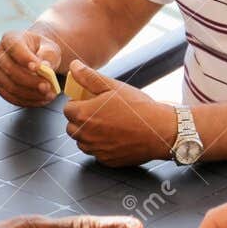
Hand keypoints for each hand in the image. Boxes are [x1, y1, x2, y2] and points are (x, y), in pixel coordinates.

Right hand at [0, 29, 63, 106]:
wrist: (36, 57)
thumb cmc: (41, 50)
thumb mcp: (50, 49)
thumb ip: (48, 56)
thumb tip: (45, 67)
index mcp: (10, 39)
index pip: (14, 48)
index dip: (25, 59)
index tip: (39, 67)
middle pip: (11, 70)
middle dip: (30, 81)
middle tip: (47, 86)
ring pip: (10, 86)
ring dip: (30, 94)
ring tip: (47, 95)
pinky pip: (10, 97)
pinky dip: (27, 101)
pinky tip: (40, 100)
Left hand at [62, 61, 176, 166]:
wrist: (159, 130)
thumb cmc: (138, 108)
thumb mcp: (113, 87)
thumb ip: (89, 77)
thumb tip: (74, 67)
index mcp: (84, 115)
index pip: (67, 110)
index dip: (77, 104)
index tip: (89, 102)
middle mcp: (86, 135)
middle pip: (71, 127)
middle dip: (81, 120)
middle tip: (98, 113)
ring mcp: (96, 150)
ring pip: (82, 142)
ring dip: (89, 134)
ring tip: (108, 125)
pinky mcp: (107, 161)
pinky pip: (96, 153)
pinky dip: (101, 146)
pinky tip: (116, 137)